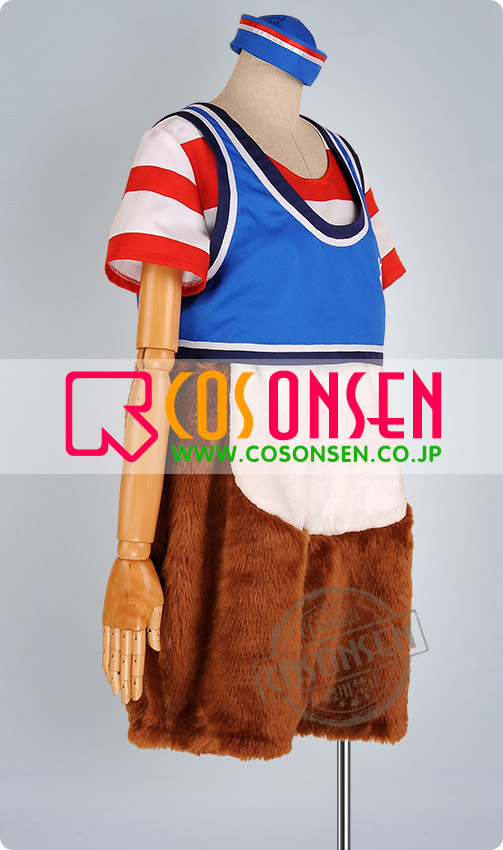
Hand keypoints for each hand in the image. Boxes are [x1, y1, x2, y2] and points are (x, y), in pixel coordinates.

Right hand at [102, 557, 163, 703]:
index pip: (136, 658)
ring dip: (113, 673)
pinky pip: (105, 642)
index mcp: (137, 623)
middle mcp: (122, 625)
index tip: (135, 695)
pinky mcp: (106, 616)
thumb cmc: (149, 580)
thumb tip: (157, 649)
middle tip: (124, 700)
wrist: (130, 561)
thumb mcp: (159, 602)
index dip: (135, 678)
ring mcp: (112, 622)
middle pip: (123, 660)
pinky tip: (107, 668)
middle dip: (124, 682)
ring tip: (115, 690)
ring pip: (112, 654)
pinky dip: (106, 657)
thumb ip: (156, 627)